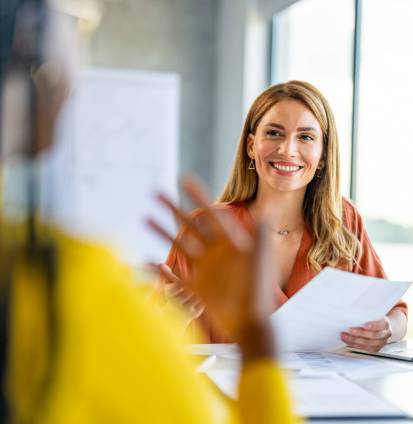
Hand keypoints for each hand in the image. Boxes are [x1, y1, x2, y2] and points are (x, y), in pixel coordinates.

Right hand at [148, 176, 275, 359]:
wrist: (253, 322)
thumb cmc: (258, 289)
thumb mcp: (260, 257)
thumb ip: (260, 233)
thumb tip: (264, 208)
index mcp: (228, 242)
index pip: (209, 213)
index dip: (197, 195)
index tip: (184, 179)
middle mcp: (213, 252)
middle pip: (189, 225)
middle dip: (173, 208)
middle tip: (156, 192)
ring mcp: (203, 269)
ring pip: (178, 245)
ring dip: (161, 231)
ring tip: (146, 217)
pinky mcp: (196, 288)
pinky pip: (174, 275)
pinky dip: (158, 269)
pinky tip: (144, 259)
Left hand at [341, 317, 391, 352]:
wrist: (382, 328)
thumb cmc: (374, 319)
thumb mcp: (373, 313)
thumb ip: (366, 313)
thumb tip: (352, 309)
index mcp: (385, 324)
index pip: (381, 325)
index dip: (373, 325)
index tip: (364, 325)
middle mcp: (384, 334)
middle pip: (374, 335)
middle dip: (361, 333)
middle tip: (350, 330)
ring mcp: (380, 343)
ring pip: (368, 344)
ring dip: (354, 340)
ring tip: (344, 336)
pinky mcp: (374, 348)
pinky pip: (364, 348)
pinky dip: (354, 344)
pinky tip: (347, 340)